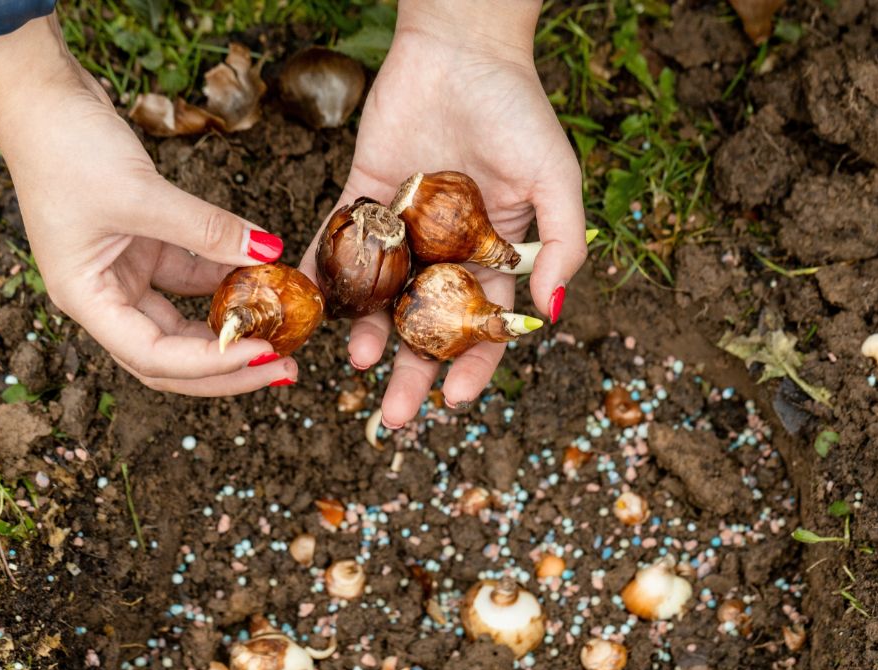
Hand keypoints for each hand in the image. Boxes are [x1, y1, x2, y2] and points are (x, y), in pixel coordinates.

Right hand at [0, 15, 296, 395]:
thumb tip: (269, 252)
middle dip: (228, 367)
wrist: (39, 95)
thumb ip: (207, 229)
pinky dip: (223, 278)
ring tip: (282, 330)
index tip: (263, 352)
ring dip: (230, 326)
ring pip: (183, 320)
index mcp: (85, 299)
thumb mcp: (142, 194)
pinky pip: (188, 277)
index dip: (211, 364)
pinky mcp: (141, 245)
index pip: (153, 357)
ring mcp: (121, 272)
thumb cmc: (66, 147)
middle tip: (286, 367)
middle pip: (171, 355)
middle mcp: (102, 296)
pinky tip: (261, 275)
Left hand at [301, 2, 586, 425]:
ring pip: (382, 294)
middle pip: (427, 324)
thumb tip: (548, 315)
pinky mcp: (364, 194)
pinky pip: (340, 238)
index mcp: (494, 253)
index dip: (473, 366)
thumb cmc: (518, 111)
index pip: (484, 324)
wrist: (462, 46)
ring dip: (369, 332)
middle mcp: (446, 249)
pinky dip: (327, 270)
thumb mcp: (557, 180)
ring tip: (358, 360)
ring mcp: (402, 225)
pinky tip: (316, 305)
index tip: (454, 402)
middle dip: (412, 370)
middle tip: (393, 414)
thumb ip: (561, 246)